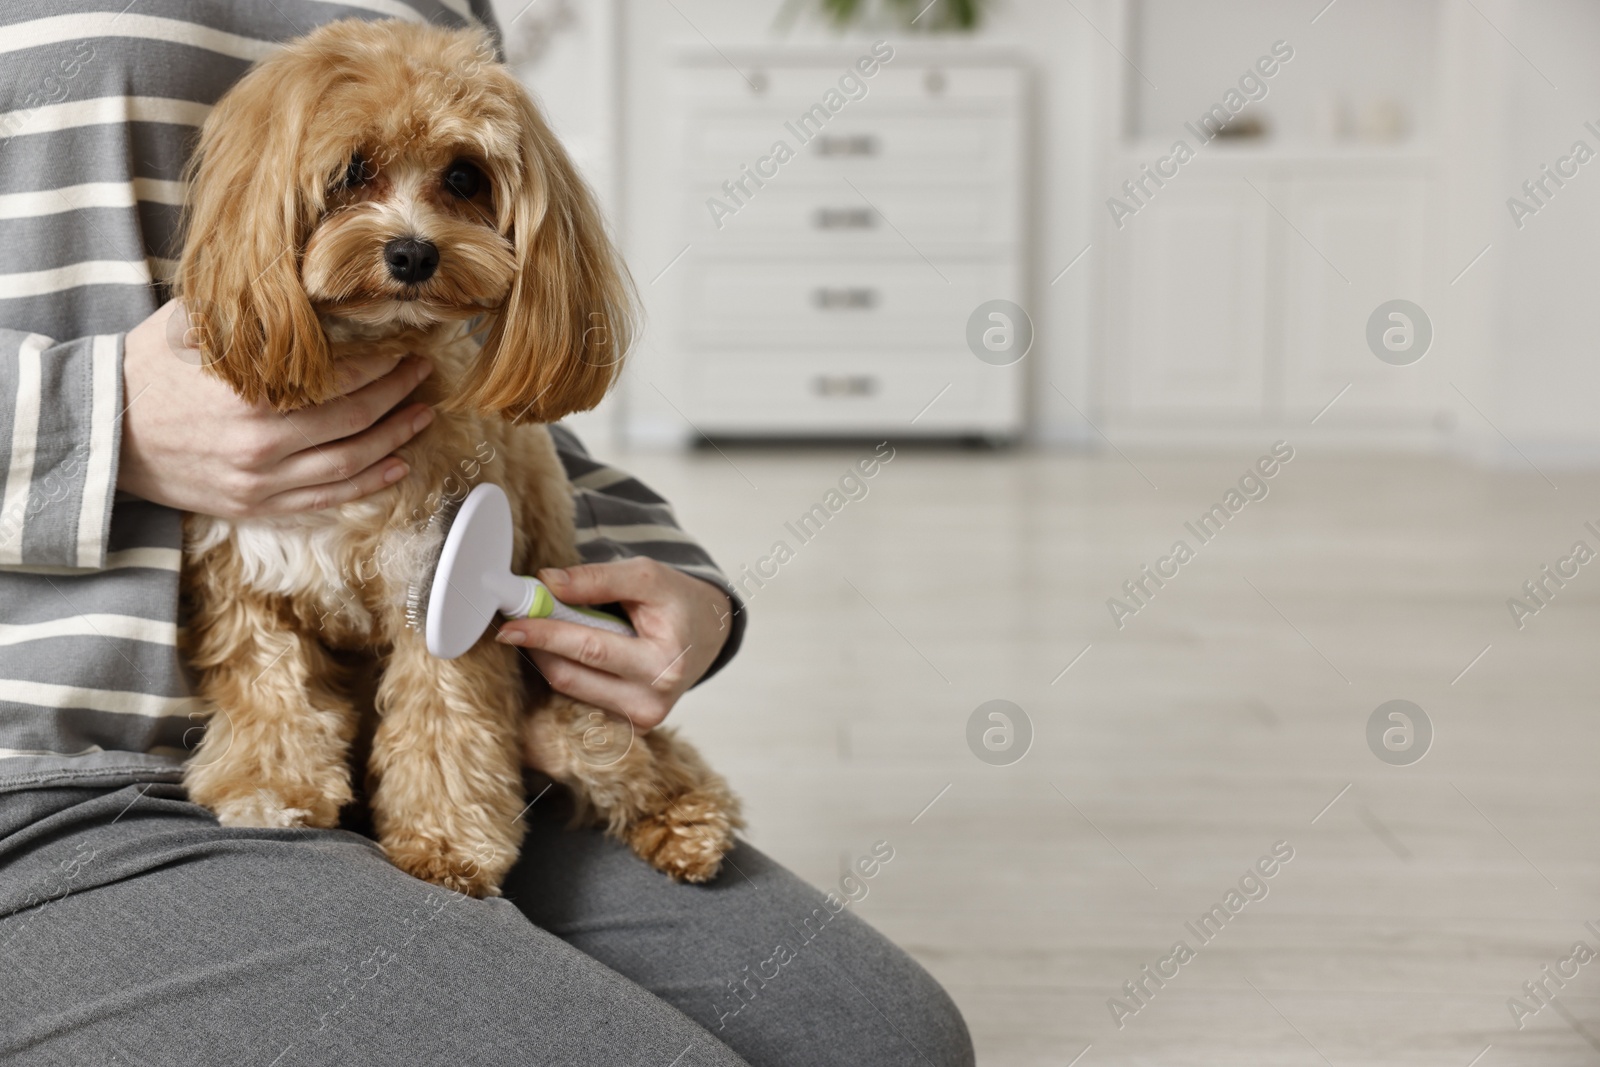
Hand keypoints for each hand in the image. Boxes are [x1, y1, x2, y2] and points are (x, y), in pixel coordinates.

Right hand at [117, 300, 435, 516]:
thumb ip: (249, 313)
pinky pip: (326, 499)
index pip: (339, 379)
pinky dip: (368, 484)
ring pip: (349, 464)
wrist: (95, 432)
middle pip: (354, 420)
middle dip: (398, 395)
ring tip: (423, 416)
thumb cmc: (143, 371)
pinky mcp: (254, 505)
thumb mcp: (193, 326)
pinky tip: (397, 466)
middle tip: (423, 374)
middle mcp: (262, 444)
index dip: (381, 364)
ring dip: (395, 439)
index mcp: (251, 396)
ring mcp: (261, 481)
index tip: (405, 347)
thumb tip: (302, 282)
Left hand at [496, 558, 733, 729]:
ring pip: (569, 688)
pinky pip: (580, 697)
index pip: (590, 649)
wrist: (707, 634)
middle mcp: (652, 703)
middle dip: (538, 645)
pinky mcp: (629, 727)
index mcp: (664, 664)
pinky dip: (565, 669)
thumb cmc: (677, 602)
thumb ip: (599, 578)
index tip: (510, 623)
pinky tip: (566, 650)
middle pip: (571, 676)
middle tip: (516, 619)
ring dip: (547, 656)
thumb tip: (547, 583)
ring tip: (546, 627)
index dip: (546, 634)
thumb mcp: (648, 577)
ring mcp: (640, 721)